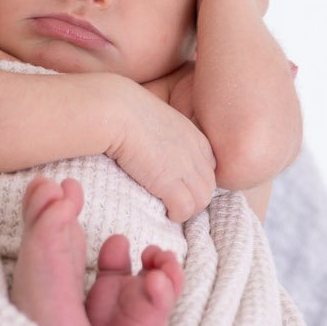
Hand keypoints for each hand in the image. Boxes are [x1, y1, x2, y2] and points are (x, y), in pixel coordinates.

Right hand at [107, 78, 215, 220]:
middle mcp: (196, 153)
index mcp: (194, 136)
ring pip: (201, 201)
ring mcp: (186, 169)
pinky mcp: (172, 184)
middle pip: (208, 186)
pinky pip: (185, 209)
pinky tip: (164, 211)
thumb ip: (164, 134)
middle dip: (194, 198)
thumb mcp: (157, 118)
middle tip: (173, 203)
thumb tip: (154, 147)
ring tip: (169, 209)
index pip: (209, 166)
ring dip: (187, 209)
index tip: (179, 185)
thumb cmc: (125, 111)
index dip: (196, 179)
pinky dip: (177, 214)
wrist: (116, 113)